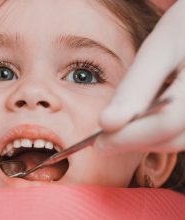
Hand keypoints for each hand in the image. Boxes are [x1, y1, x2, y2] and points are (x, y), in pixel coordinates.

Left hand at [97, 0, 184, 152]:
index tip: (98, 143)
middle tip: (103, 143)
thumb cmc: (184, 29)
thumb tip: (107, 123)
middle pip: (173, 137)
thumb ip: (135, 87)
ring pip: (180, 140)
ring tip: (117, 135)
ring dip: (146, 141)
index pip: (165, 123)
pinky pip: (184, 133)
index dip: (128, 137)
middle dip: (134, 143)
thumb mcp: (158, 50)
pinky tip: (140, 125)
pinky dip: (160, 134)